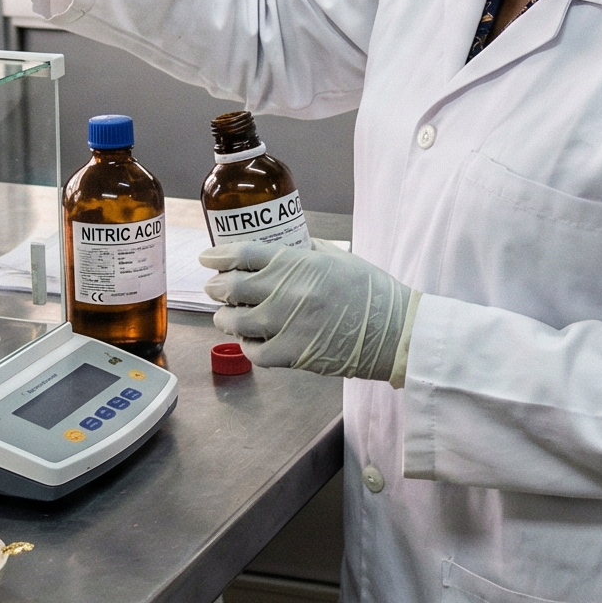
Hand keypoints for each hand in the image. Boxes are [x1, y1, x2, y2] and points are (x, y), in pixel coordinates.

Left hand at [200, 242, 420, 383]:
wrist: (394, 331)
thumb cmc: (371, 292)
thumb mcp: (338, 257)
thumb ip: (305, 252)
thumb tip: (279, 248)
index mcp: (298, 263)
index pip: (243, 254)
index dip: (218, 255)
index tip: (207, 256)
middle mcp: (287, 291)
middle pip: (231, 287)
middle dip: (216, 286)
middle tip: (213, 286)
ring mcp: (287, 324)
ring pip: (234, 321)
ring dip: (224, 317)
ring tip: (225, 315)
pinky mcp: (292, 354)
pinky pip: (254, 351)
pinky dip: (247, 345)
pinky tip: (249, 340)